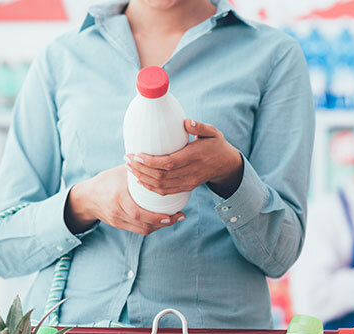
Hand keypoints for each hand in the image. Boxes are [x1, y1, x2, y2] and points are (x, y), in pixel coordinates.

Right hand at [64, 165, 184, 235]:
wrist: (86, 197)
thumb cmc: (106, 181)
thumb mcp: (120, 172)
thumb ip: (138, 169)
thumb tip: (159, 159)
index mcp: (118, 197)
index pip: (139, 213)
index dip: (157, 217)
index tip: (173, 214)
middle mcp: (117, 211)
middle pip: (144, 225)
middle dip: (164, 223)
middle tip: (179, 217)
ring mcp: (117, 220)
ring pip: (142, 229)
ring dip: (160, 226)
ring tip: (173, 219)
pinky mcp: (118, 225)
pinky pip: (138, 229)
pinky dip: (151, 226)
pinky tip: (161, 221)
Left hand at [125, 119, 243, 198]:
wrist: (226, 165)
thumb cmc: (216, 144)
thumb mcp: (213, 132)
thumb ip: (200, 126)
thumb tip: (186, 122)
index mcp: (195, 157)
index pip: (169, 163)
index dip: (151, 162)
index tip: (137, 154)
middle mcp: (191, 172)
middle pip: (161, 176)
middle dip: (141, 169)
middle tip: (127, 158)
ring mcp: (188, 182)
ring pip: (161, 185)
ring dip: (143, 177)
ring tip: (129, 167)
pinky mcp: (186, 187)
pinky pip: (166, 191)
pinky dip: (151, 187)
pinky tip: (140, 179)